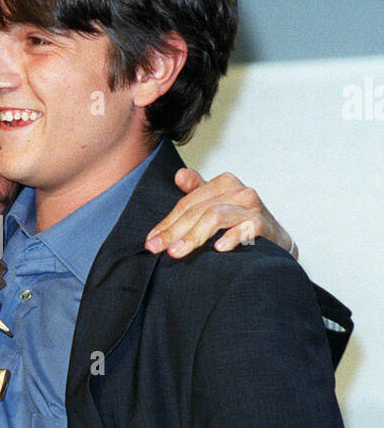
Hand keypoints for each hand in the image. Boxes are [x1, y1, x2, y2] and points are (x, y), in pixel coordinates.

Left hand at [145, 169, 296, 258]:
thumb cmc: (241, 222)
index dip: (167, 223)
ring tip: (177, 252)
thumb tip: (179, 175)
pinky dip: (231, 237)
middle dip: (173, 232)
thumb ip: (197, 191)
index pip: (187, 203)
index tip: (151, 241)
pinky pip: (246, 228)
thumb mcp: (218, 204)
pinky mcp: (264, 224)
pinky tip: (218, 249)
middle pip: (197, 210)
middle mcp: (238, 191)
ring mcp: (252, 207)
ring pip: (215, 216)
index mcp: (223, 183)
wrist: (277, 240)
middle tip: (157, 249)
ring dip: (193, 236)